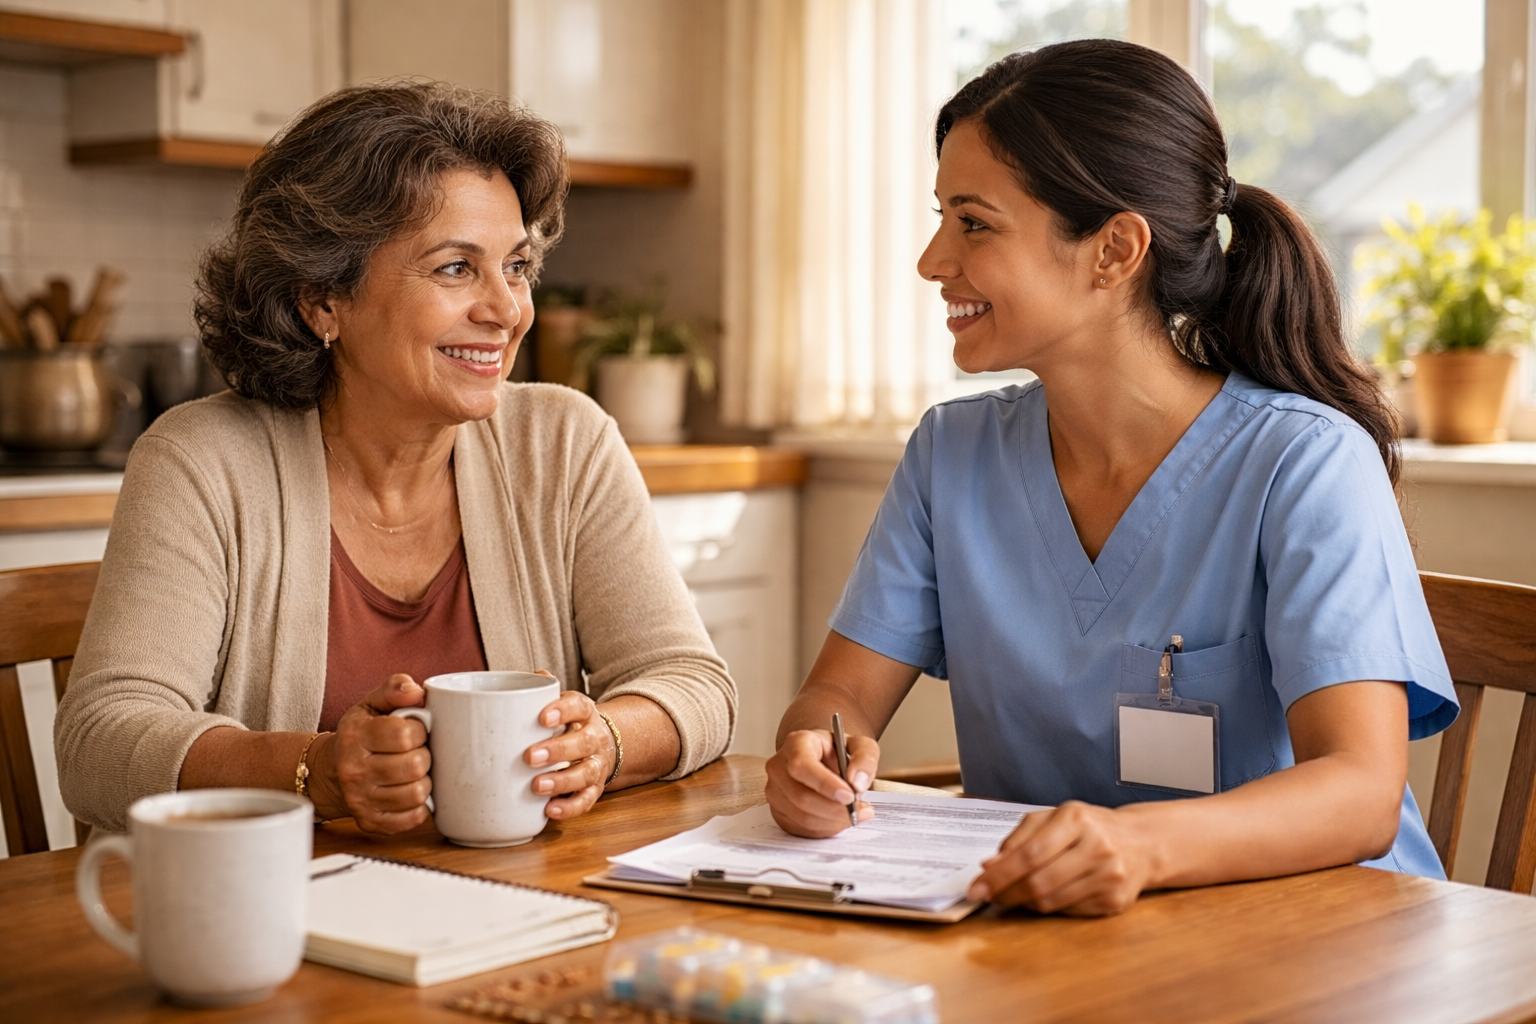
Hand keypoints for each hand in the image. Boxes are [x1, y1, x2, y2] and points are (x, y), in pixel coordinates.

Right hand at [308, 674, 430, 834]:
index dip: (420, 730)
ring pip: (416, 794)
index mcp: (356, 737)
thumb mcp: (371, 704)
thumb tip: (418, 692)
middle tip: (418, 751)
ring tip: (416, 772)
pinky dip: (420, 806)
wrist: (329, 771)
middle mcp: (354, 771)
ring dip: (425, 781)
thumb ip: (395, 688)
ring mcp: (361, 800)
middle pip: (414, 766)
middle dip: (425, 756)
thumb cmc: (359, 734)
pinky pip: (412, 819)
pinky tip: (411, 791)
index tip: (416, 730)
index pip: (404, 735)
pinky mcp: (370, 822)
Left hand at [525, 687, 614, 820]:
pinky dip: (570, 807)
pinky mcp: (596, 788)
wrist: (603, 744)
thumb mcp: (561, 704)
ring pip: (586, 773)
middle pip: (584, 743)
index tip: (542, 717)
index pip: (578, 706)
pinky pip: (587, 800)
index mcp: (584, 712)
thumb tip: (527, 676)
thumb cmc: (569, 724)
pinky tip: (550, 810)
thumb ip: (542, 692)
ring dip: (562, 781)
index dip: (563, 711)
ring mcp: (597, 765)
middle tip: (530, 757)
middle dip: (558, 751)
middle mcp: (595, 738)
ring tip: (537, 786)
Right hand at [765, 729, 876, 836]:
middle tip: (859, 809)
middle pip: (801, 797)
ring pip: (803, 817)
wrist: (824, 761)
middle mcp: (779, 767)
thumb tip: (857, 782)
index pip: (801, 765)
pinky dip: (826, 829)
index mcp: (797, 744)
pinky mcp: (778, 812)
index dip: (825, 784)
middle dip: (835, 809)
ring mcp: (775, 791)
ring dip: (834, 821)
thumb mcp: (859, 745)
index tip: (849, 795)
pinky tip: (838, 818)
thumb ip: (865, 758)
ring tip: (853, 813)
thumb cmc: (837, 752)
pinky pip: (802, 829)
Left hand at [967, 801, 1155, 915]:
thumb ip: (1020, 838)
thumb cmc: (1089, 828)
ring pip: (1051, 901)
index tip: (977, 887)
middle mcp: (1096, 847)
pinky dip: (1049, 907)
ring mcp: (1108, 876)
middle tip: (988, 897)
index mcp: (1076, 819)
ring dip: (1024, 903)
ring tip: (1014, 895)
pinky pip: (1068, 911)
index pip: (1029, 853)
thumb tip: (989, 866)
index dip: (999, 875)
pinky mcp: (1114, 900)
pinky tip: (1044, 897)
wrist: (1141, 843)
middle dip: (1006, 893)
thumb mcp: (1054, 818)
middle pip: (1039, 882)